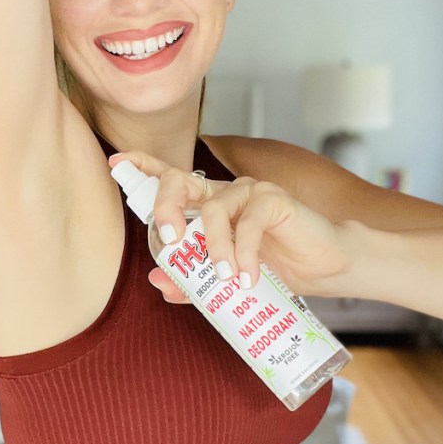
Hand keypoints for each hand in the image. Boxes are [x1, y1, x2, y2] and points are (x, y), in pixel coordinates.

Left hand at [110, 150, 353, 303]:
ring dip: (214, 248)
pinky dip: (243, 253)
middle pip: (181, 182)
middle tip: (170, 241)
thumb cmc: (276, 268)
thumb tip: (156, 280)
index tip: (116, 162)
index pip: (170, 179)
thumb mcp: (226, 280)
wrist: (325, 269)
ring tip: (225, 278)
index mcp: (208, 205)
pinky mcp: (275, 200)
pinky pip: (248, 223)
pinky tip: (248, 278)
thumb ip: (190, 281)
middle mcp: (225, 193)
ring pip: (214, 209)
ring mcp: (250, 192)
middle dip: (166, 208)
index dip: (142, 166)